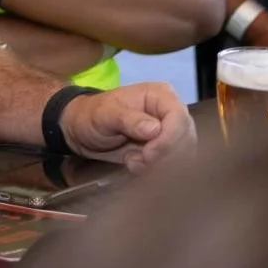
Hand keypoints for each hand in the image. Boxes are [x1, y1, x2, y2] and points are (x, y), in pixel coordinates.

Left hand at [59, 82, 193, 171]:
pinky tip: (136, 166)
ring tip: (132, 162)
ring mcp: (172, 134)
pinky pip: (174, 167)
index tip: (148, 155)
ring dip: (159, 167)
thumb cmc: (91, 115)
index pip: (179, 118)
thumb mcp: (104, 114)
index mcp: (160, 95)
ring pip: (183, 157)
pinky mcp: (167, 152)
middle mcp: (172, 114)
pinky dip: (157, 172)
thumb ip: (128, 119)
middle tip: (135, 161)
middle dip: (163, 156)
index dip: (169, 140)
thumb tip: (155, 129)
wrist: (82, 131)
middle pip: (185, 140)